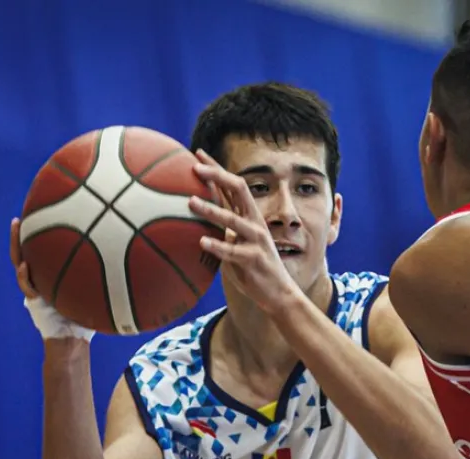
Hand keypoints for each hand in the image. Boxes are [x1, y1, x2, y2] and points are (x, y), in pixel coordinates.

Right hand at [9, 218, 94, 341]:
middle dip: (20, 236)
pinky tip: (25, 266)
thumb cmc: (88, 317)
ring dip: (16, 247)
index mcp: (51, 275)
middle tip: (18, 219)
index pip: (43, 251)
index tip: (41, 215)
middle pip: (26, 253)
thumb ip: (100, 278)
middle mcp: (41, 280)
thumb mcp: (95, 293)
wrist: (73, 340)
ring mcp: (35, 290)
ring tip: (16, 230)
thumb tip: (127, 258)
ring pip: (20, 265)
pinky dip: (25, 276)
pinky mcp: (34, 302)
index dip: (39, 235)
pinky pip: (27, 287)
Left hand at [187, 150, 300, 314]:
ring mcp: (256, 240)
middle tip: (195, 168)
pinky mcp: (254, 260)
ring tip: (191, 202)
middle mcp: (254, 222)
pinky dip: (217, 246)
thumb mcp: (237, 242)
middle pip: (239, 190)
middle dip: (217, 176)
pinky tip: (202, 242)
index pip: (232, 185)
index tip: (197, 153)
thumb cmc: (252, 267)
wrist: (278, 293)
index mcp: (249, 215)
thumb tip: (199, 216)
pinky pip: (233, 251)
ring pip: (233, 220)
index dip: (216, 168)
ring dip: (212, 210)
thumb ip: (223, 228)